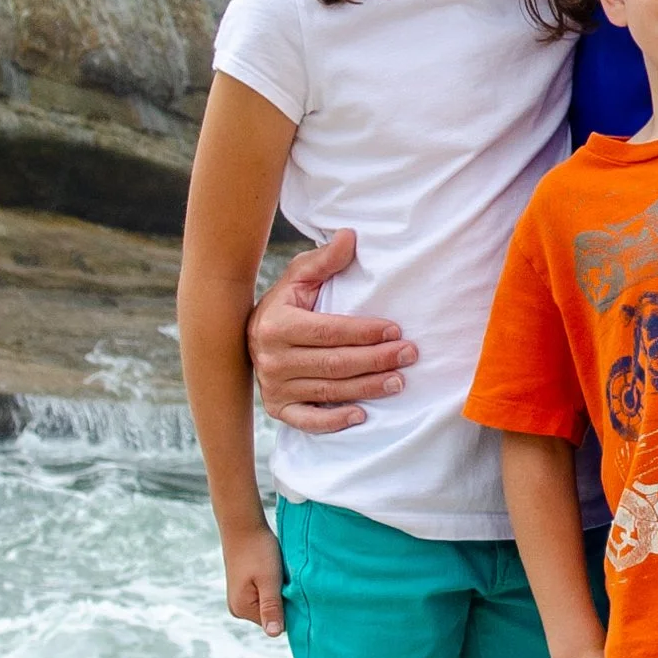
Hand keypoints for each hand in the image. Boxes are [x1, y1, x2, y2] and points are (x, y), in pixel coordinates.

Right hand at [223, 523, 286, 638]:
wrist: (243, 524)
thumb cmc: (258, 550)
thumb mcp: (269, 580)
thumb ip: (271, 607)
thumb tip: (274, 635)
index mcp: (242, 609)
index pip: (276, 623)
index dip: (289, 609)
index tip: (293, 590)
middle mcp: (238, 608)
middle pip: (272, 615)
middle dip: (284, 601)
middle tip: (288, 580)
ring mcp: (240, 598)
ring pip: (270, 604)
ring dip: (279, 592)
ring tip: (280, 574)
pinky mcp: (244, 588)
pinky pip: (265, 595)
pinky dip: (274, 586)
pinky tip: (275, 572)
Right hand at [248, 228, 417, 433]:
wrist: (248, 335)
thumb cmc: (285, 303)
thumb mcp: (299, 277)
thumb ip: (324, 260)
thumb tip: (350, 236)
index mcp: (277, 324)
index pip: (329, 331)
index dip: (364, 332)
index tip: (396, 330)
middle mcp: (271, 359)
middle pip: (334, 363)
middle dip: (375, 360)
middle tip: (409, 354)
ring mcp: (273, 387)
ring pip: (328, 391)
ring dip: (367, 388)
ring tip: (399, 380)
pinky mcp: (278, 409)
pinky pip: (307, 421)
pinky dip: (333, 421)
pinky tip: (362, 415)